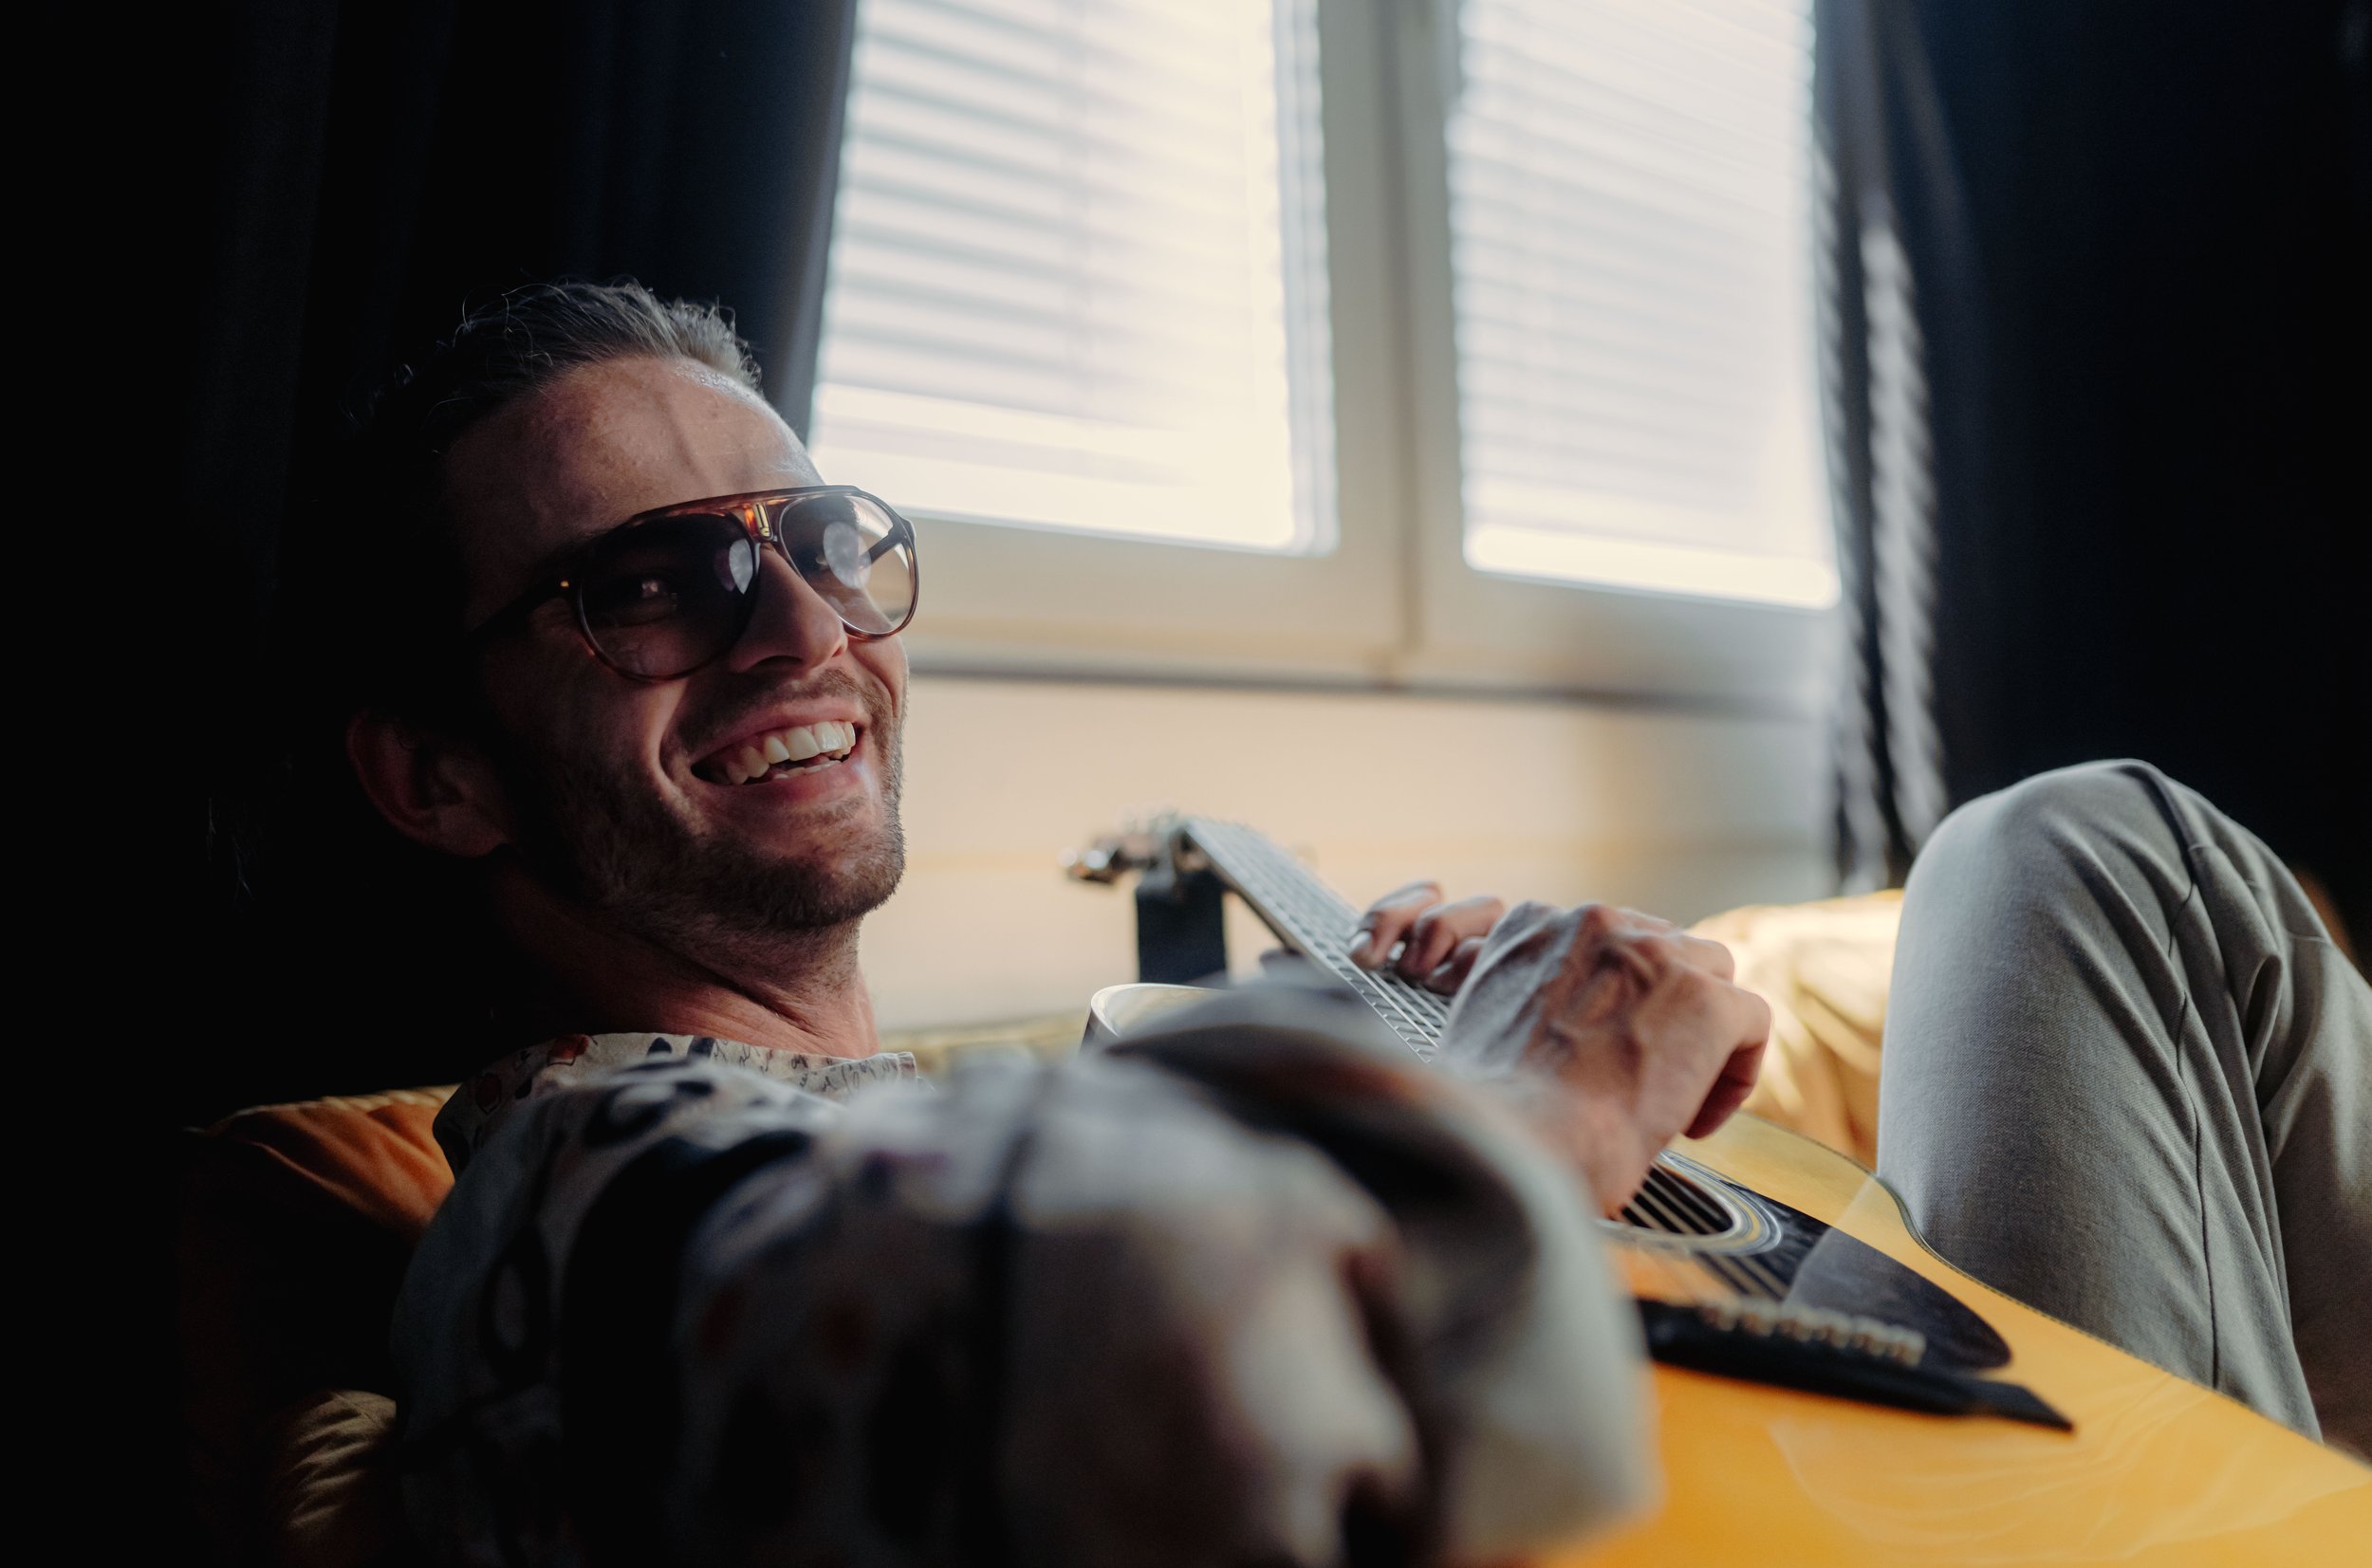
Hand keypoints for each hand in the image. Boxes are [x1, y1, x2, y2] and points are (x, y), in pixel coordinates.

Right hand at [1356, 890, 1767, 1214]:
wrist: (1508, 1141)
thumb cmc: (1488, 1113)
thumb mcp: (1478, 1029)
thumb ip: (1519, 1006)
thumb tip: (1550, 1035)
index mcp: (1530, 926)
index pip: (1595, 941)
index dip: (1605, 997)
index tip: (1596, 1047)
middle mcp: (1594, 923)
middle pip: (1657, 949)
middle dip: (1658, 1007)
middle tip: (1639, 1072)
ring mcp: (1655, 957)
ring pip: (1711, 975)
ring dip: (1701, 1030)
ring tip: (1675, 1096)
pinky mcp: (1706, 1002)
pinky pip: (1750, 1020)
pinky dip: (1736, 1072)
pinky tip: (1697, 1121)